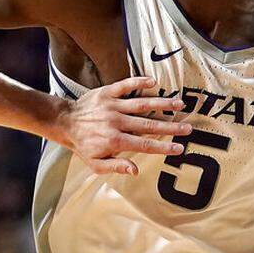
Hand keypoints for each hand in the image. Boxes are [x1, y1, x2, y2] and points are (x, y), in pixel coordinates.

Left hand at [59, 76, 190, 174]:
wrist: (65, 123)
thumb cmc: (83, 145)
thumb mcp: (96, 163)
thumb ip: (116, 166)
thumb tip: (135, 170)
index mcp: (115, 141)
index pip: (145, 145)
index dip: (164, 147)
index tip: (180, 148)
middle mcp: (116, 122)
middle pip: (148, 124)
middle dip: (170, 127)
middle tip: (188, 128)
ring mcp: (112, 106)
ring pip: (141, 104)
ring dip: (162, 103)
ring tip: (179, 104)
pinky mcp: (107, 92)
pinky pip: (125, 85)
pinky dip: (139, 82)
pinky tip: (153, 82)